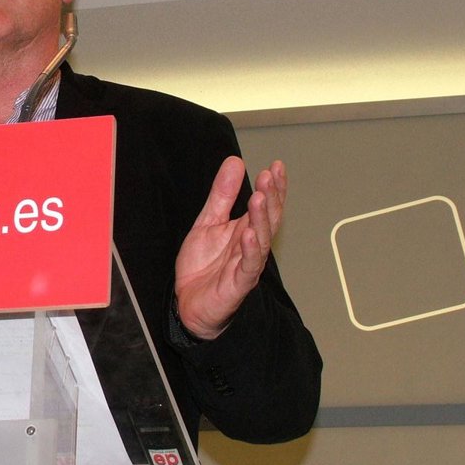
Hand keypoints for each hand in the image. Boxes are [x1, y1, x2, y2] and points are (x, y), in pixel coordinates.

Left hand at [174, 157, 286, 340]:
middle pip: (268, 219)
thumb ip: (222, 194)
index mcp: (246, 229)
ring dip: (261, 218)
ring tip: (260, 197)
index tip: (276, 166)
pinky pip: (248, 266)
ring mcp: (246, 264)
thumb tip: (235, 162)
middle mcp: (251, 246)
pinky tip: (248, 233)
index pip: (266, 205)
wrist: (188, 303)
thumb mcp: (208, 222)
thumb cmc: (203, 266)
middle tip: (270, 176)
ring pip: (261, 239)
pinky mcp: (238, 283)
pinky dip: (249, 249)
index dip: (274, 187)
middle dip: (272, 197)